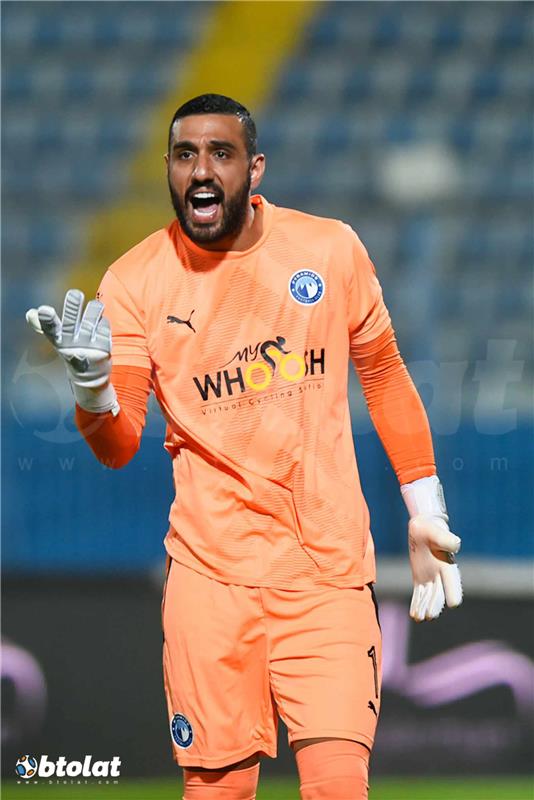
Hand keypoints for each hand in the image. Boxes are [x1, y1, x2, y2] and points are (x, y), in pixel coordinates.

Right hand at [26, 289, 118, 414]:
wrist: (90, 376)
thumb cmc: (72, 351)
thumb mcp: (58, 340)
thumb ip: (45, 325)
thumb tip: (30, 313)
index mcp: (58, 340)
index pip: (50, 329)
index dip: (46, 320)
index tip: (44, 310)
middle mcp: (72, 344)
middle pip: (71, 323)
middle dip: (72, 307)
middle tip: (75, 293)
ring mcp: (88, 347)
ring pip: (91, 321)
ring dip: (94, 309)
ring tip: (95, 305)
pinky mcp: (103, 349)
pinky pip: (104, 327)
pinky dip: (103, 322)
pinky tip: (101, 323)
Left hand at [408, 515, 461, 621]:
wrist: (422, 528)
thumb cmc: (430, 529)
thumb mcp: (436, 533)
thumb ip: (446, 540)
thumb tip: (457, 544)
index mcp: (447, 565)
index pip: (452, 581)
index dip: (453, 592)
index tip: (454, 604)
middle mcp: (441, 574)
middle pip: (439, 593)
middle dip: (435, 604)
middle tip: (431, 615)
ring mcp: (430, 578)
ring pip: (429, 596)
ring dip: (425, 607)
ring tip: (420, 618)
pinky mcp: (420, 579)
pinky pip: (419, 594)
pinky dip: (417, 604)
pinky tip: (414, 615)